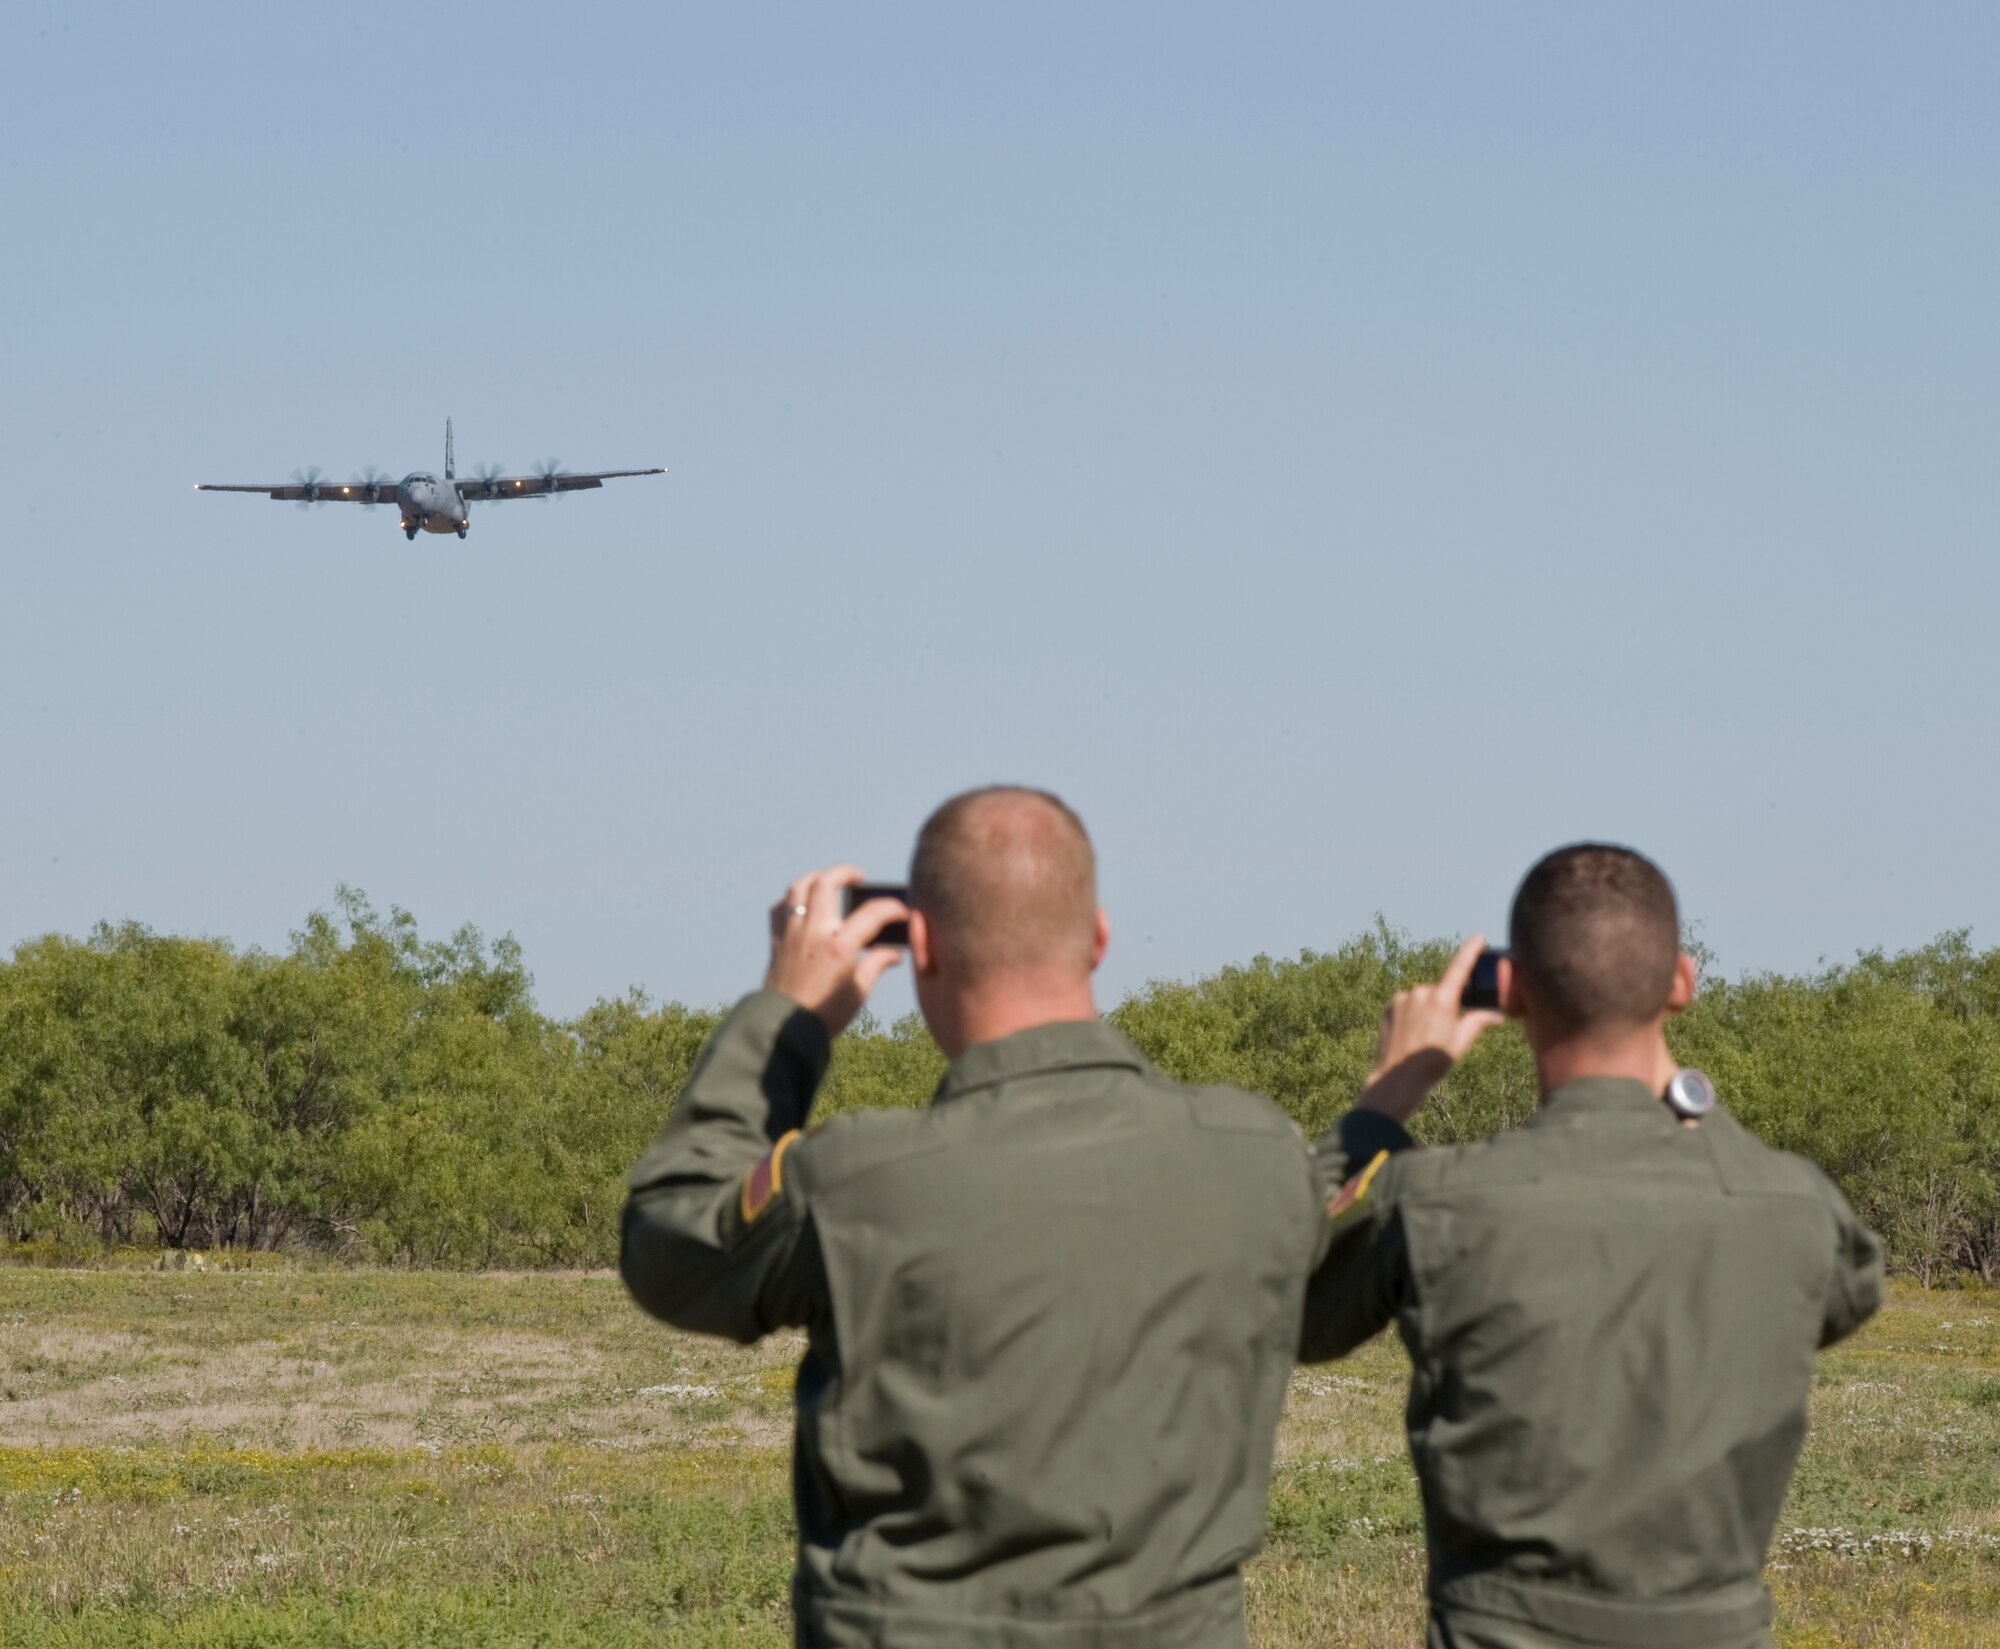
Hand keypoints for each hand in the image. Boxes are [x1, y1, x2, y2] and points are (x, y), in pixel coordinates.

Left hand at [765, 865, 906, 1037]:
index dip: (892, 908)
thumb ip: (876, 964)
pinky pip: (779, 908)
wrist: (784, 1028)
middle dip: (846, 873)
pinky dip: (791, 900)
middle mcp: (814, 932)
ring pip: (799, 888)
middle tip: (858, 878)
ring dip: (816, 878)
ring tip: (829, 881)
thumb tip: (894, 953)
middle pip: (827, 882)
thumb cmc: (825, 1013)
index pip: (872, 913)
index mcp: (839, 946)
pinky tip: (801, 905)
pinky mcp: (776, 940)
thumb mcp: (859, 991)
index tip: (900, 912)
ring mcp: (792, 933)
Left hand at [1359, 934, 1504, 1125]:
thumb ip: (1478, 1022)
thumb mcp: (1460, 1042)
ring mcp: (1402, 998)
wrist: (1397, 1078)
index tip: (1478, 937)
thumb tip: (1496, 1015)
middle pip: (1441, 992)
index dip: (1470, 950)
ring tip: (1424, 1038)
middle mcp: (1421, 992)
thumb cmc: (1433, 1063)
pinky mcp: (1389, 1005)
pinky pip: (1407, 1004)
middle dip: (1446, 1005)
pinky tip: (1411, 1035)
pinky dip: (1412, 1014)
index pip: (1459, 967)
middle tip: (1443, 1032)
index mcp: (1442, 999)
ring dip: (1427, 1010)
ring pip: (1423, 998)